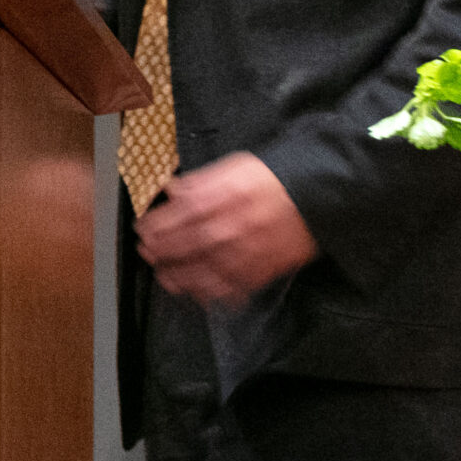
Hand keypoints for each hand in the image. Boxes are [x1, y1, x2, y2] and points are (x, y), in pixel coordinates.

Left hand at [135, 153, 318, 305]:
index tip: (142, 229)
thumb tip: (173, 190)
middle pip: (188, 244)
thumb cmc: (274, 179)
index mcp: (225, 197)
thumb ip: (201, 181)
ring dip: (180, 276)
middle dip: (162, 251)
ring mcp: (248, 251)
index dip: (157, 224)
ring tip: (164, 277)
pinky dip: (213, 293)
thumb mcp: (235, 167)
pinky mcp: (263, 270)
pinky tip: (199, 294)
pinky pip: (233, 287)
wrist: (317, 196)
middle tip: (146, 253)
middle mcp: (233, 226)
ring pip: (207, 270)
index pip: (181, 215)